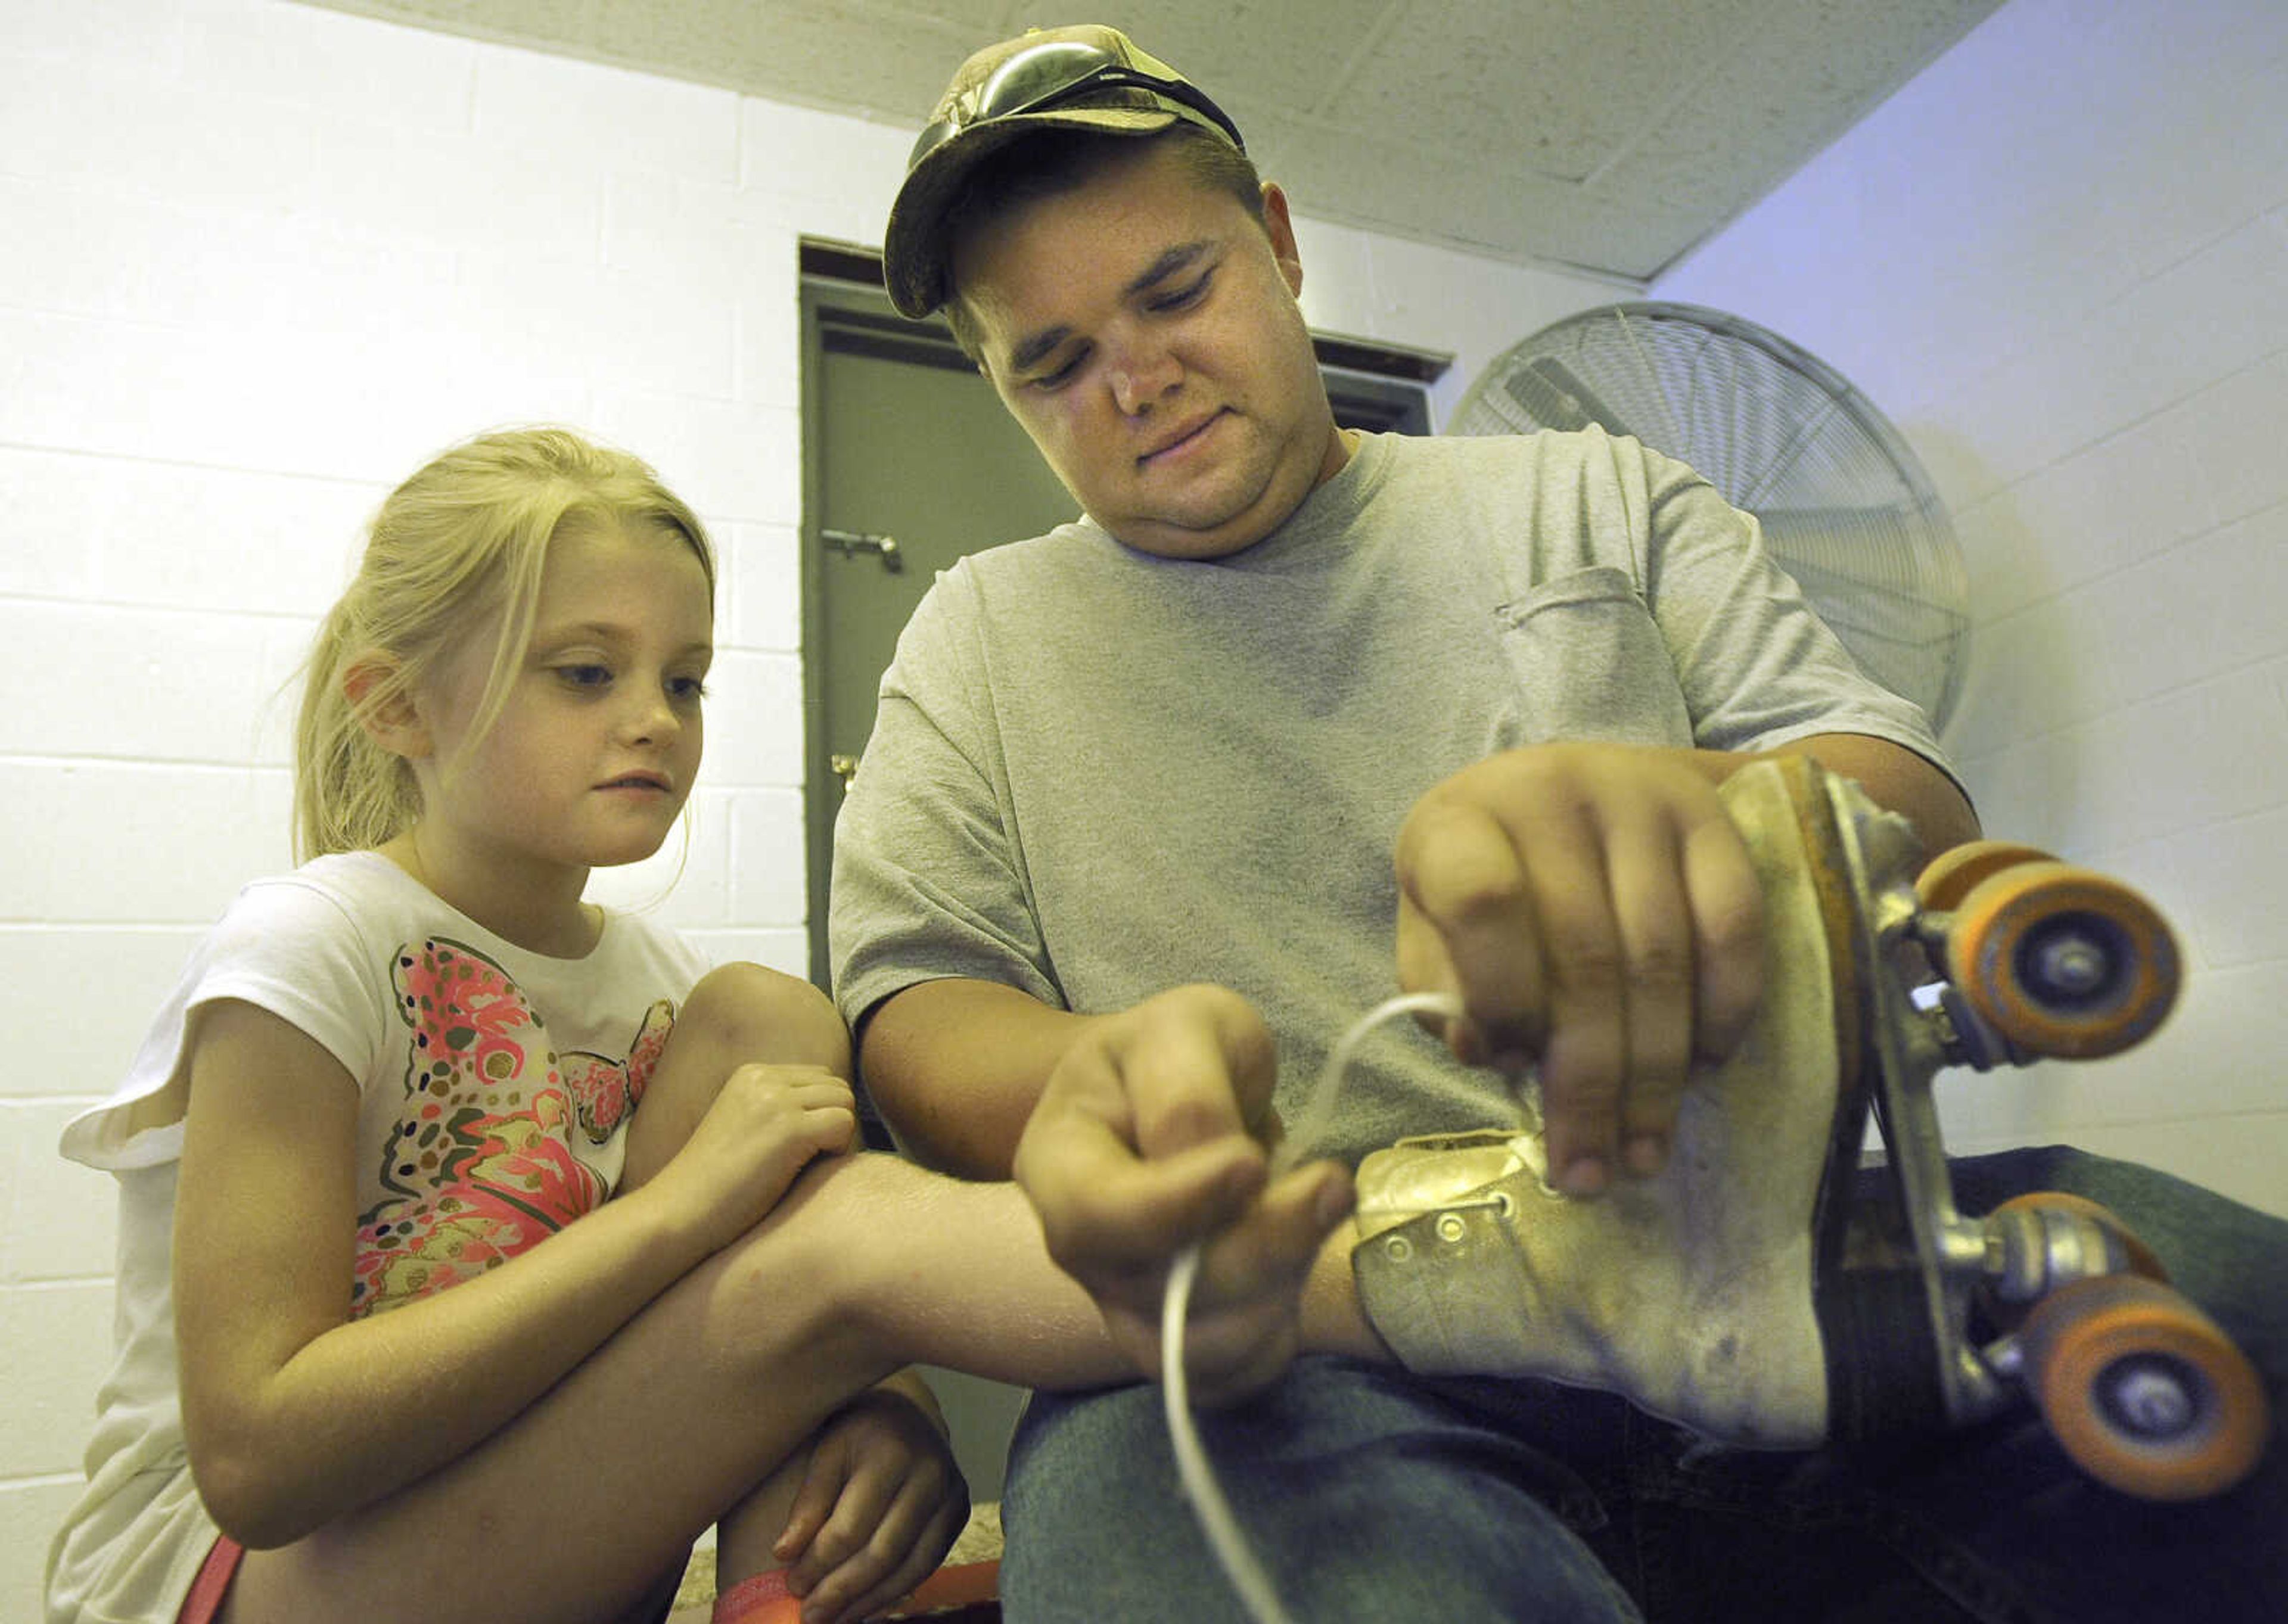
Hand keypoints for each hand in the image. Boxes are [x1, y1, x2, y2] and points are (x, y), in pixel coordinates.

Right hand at [662, 1063, 857, 1252]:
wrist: (679, 1210)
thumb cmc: (713, 1183)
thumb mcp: (742, 1125)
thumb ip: (776, 1108)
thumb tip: (829, 1112)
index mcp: (751, 1074)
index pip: (818, 1078)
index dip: (820, 1113)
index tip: (800, 1146)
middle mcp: (764, 1078)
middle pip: (835, 1087)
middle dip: (833, 1121)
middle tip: (809, 1159)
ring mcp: (777, 1101)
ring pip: (845, 1102)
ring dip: (837, 1135)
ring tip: (806, 1166)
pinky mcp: (790, 1128)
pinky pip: (844, 1124)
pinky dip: (837, 1150)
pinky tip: (807, 1172)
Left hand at [773, 1384, 968, 1623]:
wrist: (909, 1410)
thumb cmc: (859, 1433)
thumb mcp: (827, 1451)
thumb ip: (809, 1501)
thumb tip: (784, 1554)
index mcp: (891, 1453)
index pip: (850, 1526)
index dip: (818, 1563)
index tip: (792, 1585)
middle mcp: (929, 1474)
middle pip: (882, 1552)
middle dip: (842, 1591)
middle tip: (810, 1615)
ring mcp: (951, 1495)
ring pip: (909, 1567)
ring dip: (868, 1601)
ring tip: (833, 1619)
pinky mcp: (959, 1514)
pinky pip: (926, 1565)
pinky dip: (893, 1592)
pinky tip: (864, 1606)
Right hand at [1011, 985, 1352, 1404]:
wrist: (1175, 1093)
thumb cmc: (1177, 1053)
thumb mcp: (1186, 1027)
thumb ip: (1190, 1090)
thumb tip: (1225, 1168)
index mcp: (1057, 1161)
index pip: (1097, 1214)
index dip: (1180, 1203)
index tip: (1252, 1161)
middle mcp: (1079, 1251)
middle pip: (1156, 1293)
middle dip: (1259, 1247)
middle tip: (1331, 1186)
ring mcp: (1124, 1304)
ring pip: (1198, 1349)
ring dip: (1280, 1289)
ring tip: (1320, 1213)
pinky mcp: (1177, 1342)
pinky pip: (1228, 1377)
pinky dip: (1277, 1337)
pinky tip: (1297, 1271)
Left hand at [1393, 742, 1765, 1195]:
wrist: (1569, 790)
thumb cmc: (1487, 880)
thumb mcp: (1434, 929)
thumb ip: (1444, 993)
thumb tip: (1487, 1051)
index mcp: (1461, 820)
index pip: (1484, 899)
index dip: (1502, 994)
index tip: (1509, 1069)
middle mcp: (1553, 792)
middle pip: (1586, 955)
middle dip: (1591, 1083)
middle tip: (1591, 1173)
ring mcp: (1641, 798)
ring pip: (1662, 956)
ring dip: (1656, 1074)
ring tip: (1642, 1151)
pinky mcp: (1710, 817)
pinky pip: (1734, 927)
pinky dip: (1723, 1011)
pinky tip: (1702, 1070)